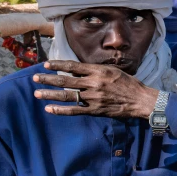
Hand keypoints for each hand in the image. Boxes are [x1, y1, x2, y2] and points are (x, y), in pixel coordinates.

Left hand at [33, 61, 159, 118]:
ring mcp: (93, 98)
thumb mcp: (114, 71)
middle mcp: (93, 83)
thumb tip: (76, 71)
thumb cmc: (129, 84)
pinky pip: (74, 110)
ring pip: (66, 95)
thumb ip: (95, 71)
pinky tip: (49, 109)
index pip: (73, 66)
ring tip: (37, 93)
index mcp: (98, 71)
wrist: (141, 100)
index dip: (57, 65)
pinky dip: (60, 110)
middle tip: (34, 78)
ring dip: (50, 94)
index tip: (45, 64)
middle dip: (48, 79)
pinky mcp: (95, 110)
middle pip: (65, 80)